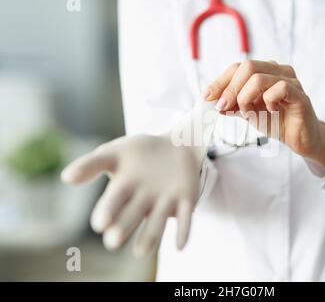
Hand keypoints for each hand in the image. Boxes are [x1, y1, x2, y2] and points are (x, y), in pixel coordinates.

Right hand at [61, 135, 200, 256]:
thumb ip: (91, 163)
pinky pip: (185, 218)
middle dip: (124, 227)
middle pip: (133, 215)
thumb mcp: (115, 152)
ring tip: (141, 252)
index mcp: (124, 189)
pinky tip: (180, 245)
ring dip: (150, 236)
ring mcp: (165, 201)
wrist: (175, 145)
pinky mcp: (186, 200)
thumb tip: (66, 177)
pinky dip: (183, 231)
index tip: (100, 224)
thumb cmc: (140, 151)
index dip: (107, 211)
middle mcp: (144, 200)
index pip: (114, 202)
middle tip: (113, 241)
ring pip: (157, 221)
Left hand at [203, 60, 324, 174]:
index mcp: (265, 71)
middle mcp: (278, 71)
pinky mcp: (300, 95)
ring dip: (245, 98)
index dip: (220, 81)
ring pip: (259, 77)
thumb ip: (233, 105)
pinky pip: (280, 88)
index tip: (207, 96)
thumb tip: (214, 102)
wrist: (300, 139)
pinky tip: (269, 111)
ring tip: (247, 113)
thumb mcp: (249, 112)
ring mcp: (291, 81)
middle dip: (230, 89)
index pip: (238, 67)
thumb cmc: (277, 122)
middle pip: (247, 66)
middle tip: (222, 107)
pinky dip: (268, 100)